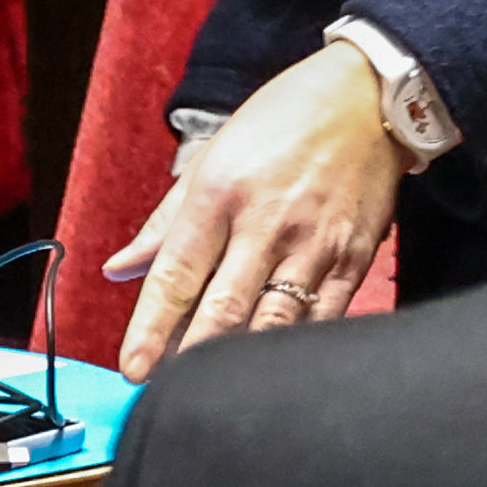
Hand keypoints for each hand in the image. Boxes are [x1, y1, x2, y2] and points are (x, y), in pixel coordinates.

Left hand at [106, 41, 403, 376]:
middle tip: (163, 389)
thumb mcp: (212, 154)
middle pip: (221, 309)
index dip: (150, 327)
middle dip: (187, 357)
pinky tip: (267, 363)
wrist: (366, 97)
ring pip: (270, 322)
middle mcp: (266, 221)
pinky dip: (290, 346)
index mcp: (221, 192)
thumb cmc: (283, 120)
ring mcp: (314, 243)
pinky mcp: (353, 259)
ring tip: (210, 387)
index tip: (132, 367)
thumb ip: (165, 220)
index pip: (176, 274)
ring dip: (237, 360)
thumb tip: (120, 268)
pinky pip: (319, 320)